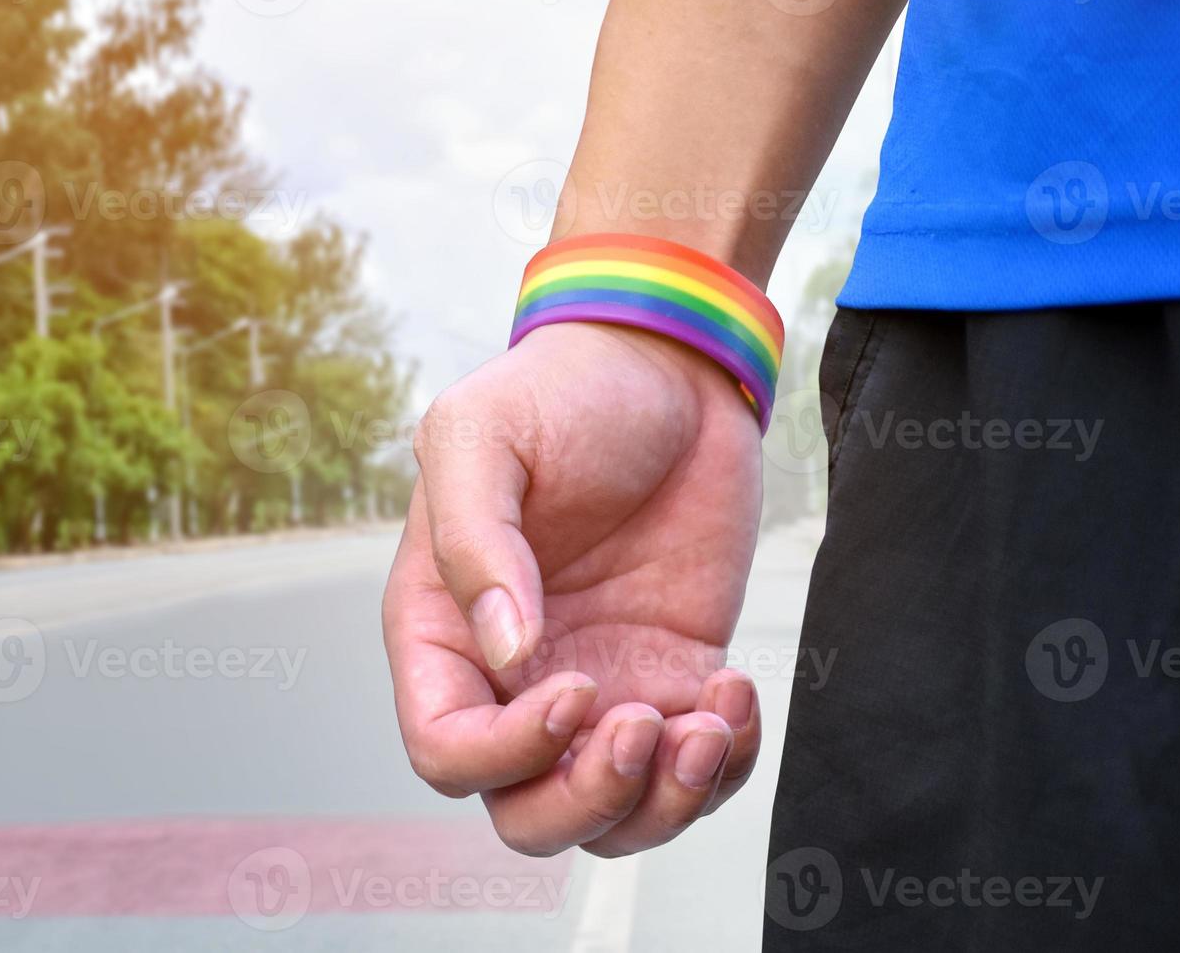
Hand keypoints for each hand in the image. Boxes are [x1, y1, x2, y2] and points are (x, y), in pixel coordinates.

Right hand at [383, 322, 764, 856]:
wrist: (665, 363)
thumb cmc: (557, 391)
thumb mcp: (481, 436)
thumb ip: (475, 542)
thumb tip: (509, 655)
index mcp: (443, 634)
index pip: (449, 751)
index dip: (508, 753)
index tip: (576, 687)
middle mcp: (513, 680)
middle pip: (528, 815)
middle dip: (589, 802)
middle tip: (646, 726)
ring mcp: (598, 685)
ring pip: (612, 817)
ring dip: (666, 802)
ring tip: (709, 723)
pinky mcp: (673, 676)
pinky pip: (694, 773)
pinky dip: (724, 763)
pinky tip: (736, 692)